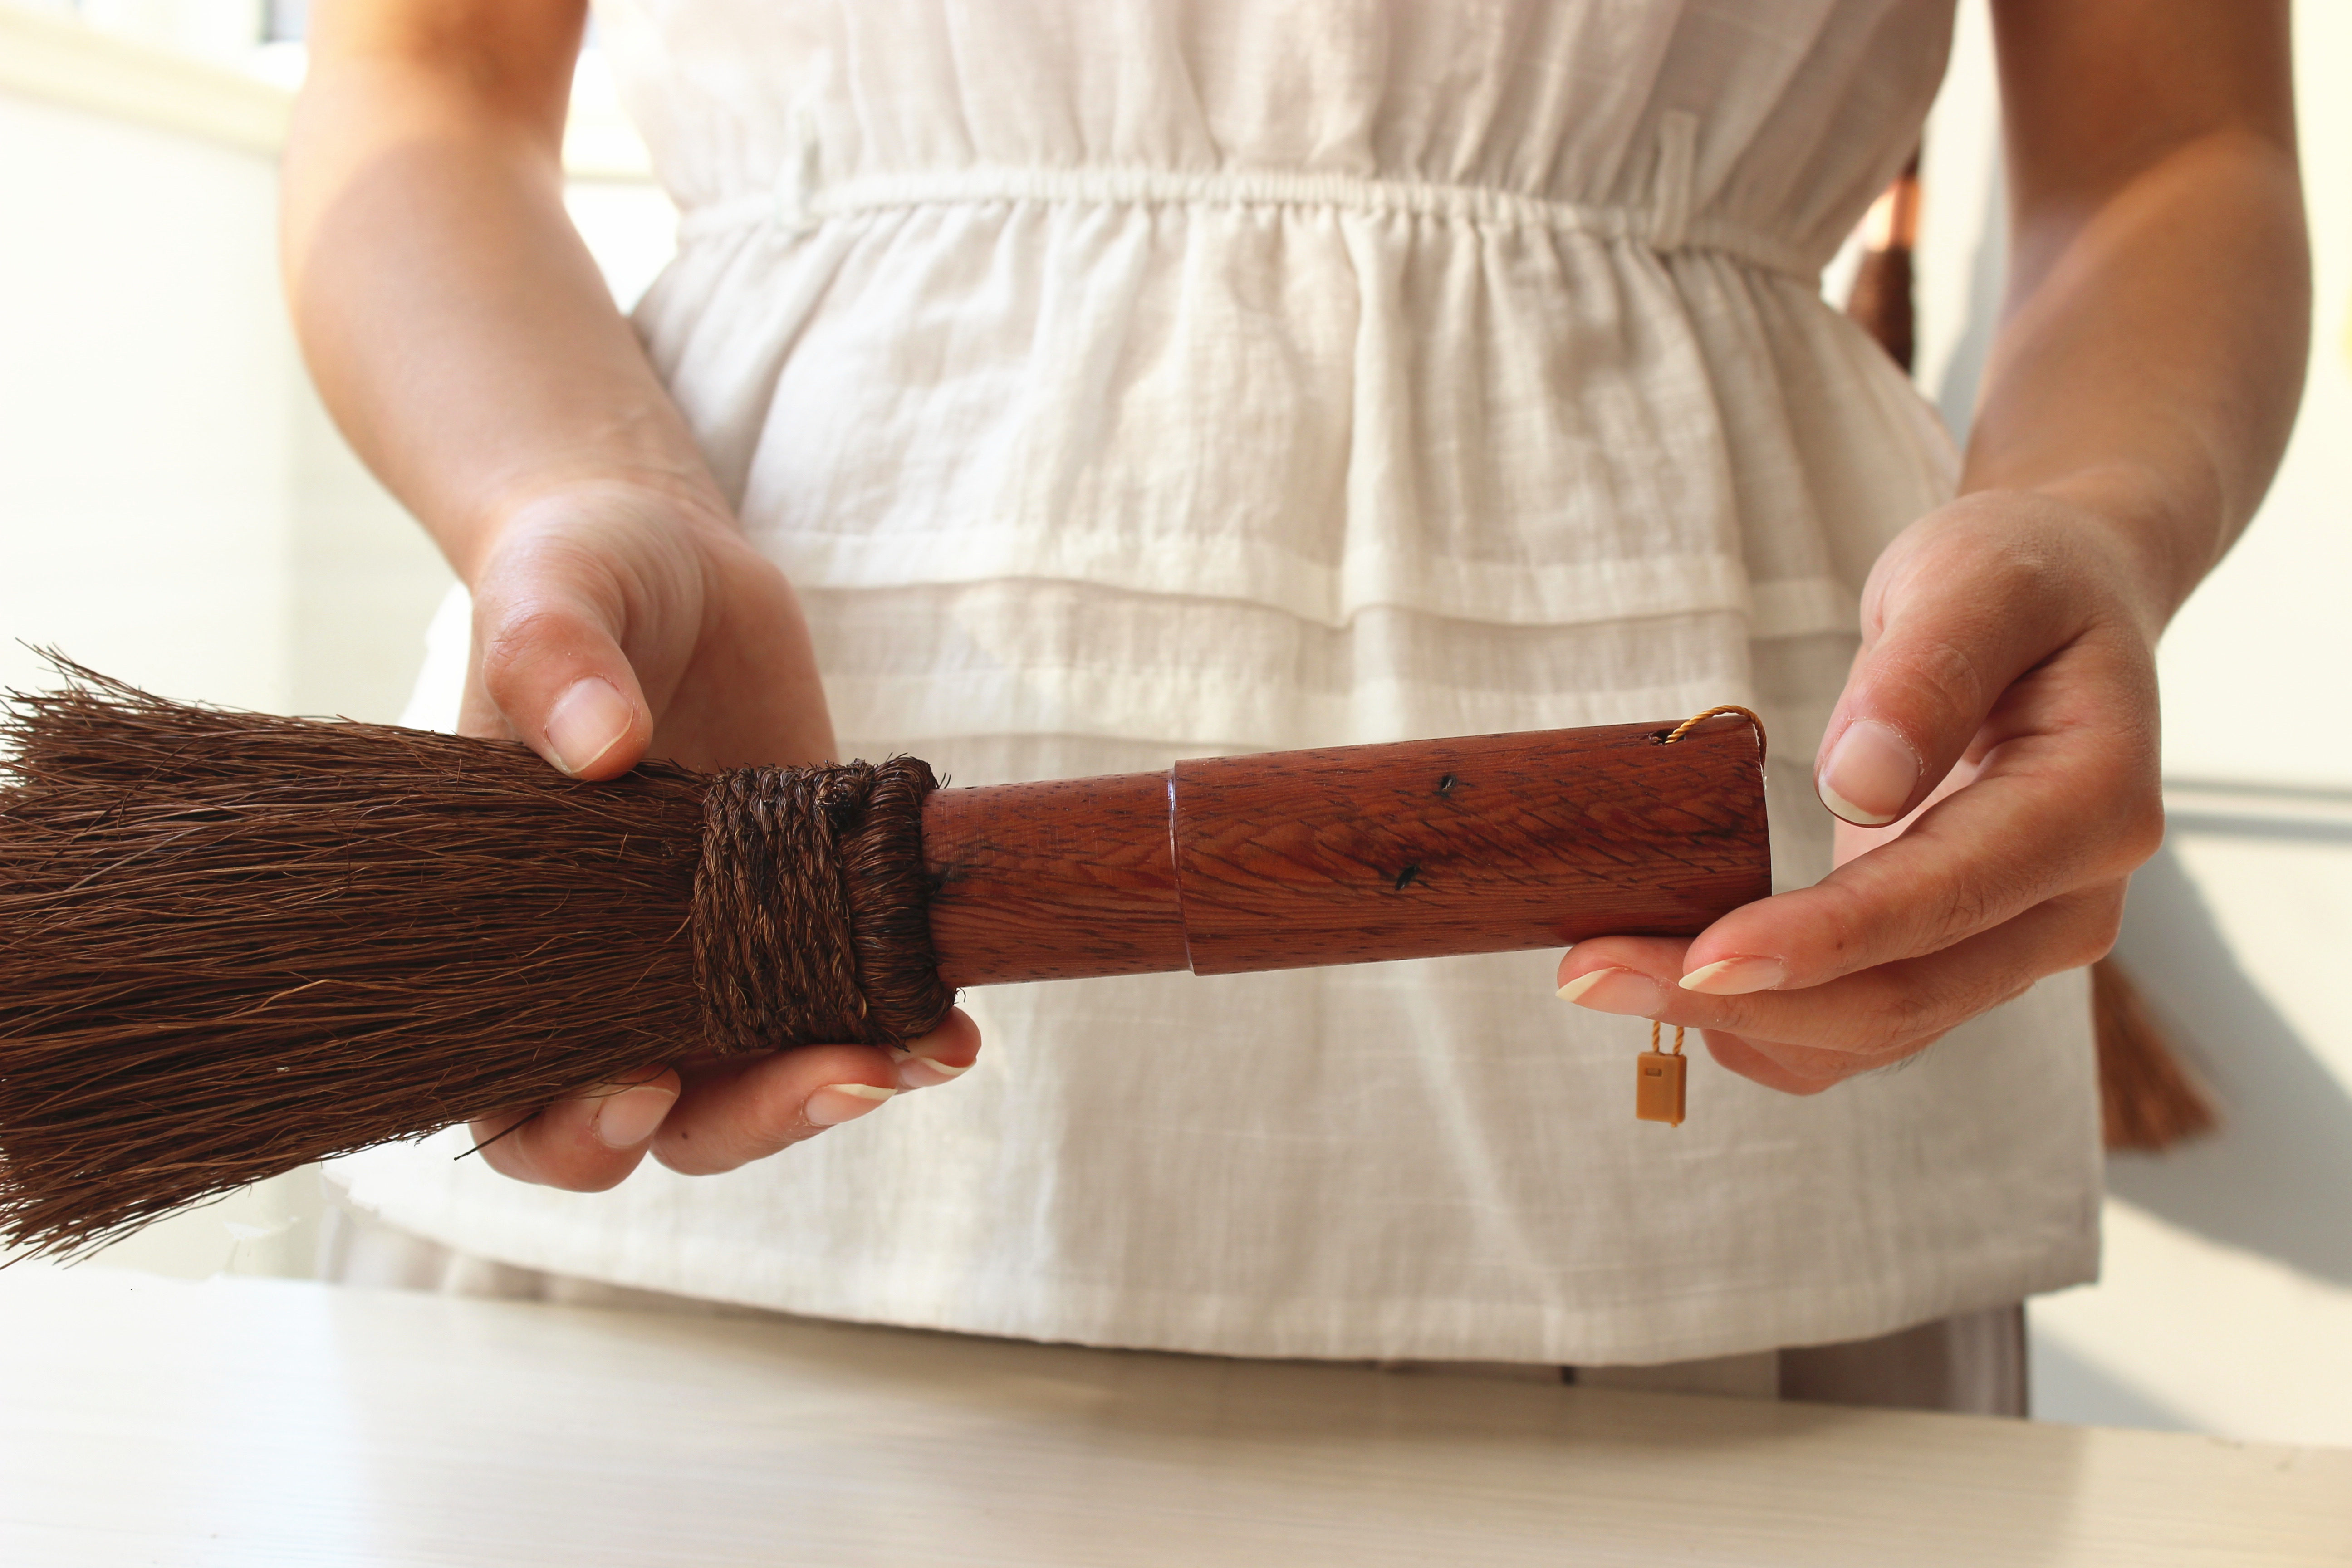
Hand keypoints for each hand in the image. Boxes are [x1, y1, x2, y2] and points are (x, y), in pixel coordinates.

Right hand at [454, 479, 983, 1184]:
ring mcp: (712, 954)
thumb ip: (549, 657)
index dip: (568, 1124)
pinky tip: (956, 1022)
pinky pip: (845, 1005)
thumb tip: (600, 743)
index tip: (640, 1088)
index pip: (515, 1092)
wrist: (668, 564)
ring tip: (921, 1052)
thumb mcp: (547, 589)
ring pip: (760, 1082)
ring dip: (836, 1087)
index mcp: (506, 933)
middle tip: (842, 1076)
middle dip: (749, 1120)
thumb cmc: (572, 579)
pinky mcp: (802, 917)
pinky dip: (900, 1029)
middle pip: (662, 1120)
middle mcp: (607, 971)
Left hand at [1555, 489, 2165, 1092]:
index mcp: (2095, 806)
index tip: (1702, 958)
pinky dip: (1761, 1023)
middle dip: (1741, 999)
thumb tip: (1861, 785)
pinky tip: (1673, 986)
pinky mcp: (1953, 959)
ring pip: (1870, 1034)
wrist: (2057, 607)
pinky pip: (1856, 1031)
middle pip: (1900, 997)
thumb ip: (1929, 672)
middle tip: (1587, 974)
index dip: (1823, 940)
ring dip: (1734, 1022)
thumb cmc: (2016, 579)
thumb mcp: (1977, 576)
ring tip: (1599, 978)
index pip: (1945, 900)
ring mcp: (2012, 945)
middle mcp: (2068, 903)